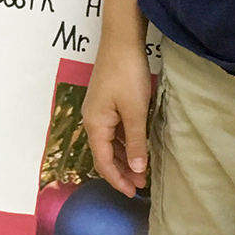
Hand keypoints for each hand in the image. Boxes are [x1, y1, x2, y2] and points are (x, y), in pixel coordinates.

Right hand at [81, 41, 153, 196]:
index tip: (133, 193)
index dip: (117, 180)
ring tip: (142, 171)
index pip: (103, 162)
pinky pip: (113, 131)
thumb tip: (138, 170)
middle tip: (141, 185)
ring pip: (110, 143)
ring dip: (125, 158)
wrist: (120, 41)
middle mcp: (92, 120)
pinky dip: (125, 143)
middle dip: (121, 172)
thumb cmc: (127, 74)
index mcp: (95, 125)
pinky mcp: (106, 103)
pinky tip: (138, 146)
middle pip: (104, 154)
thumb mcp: (136, 111)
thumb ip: (136, 141)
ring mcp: (99, 111)